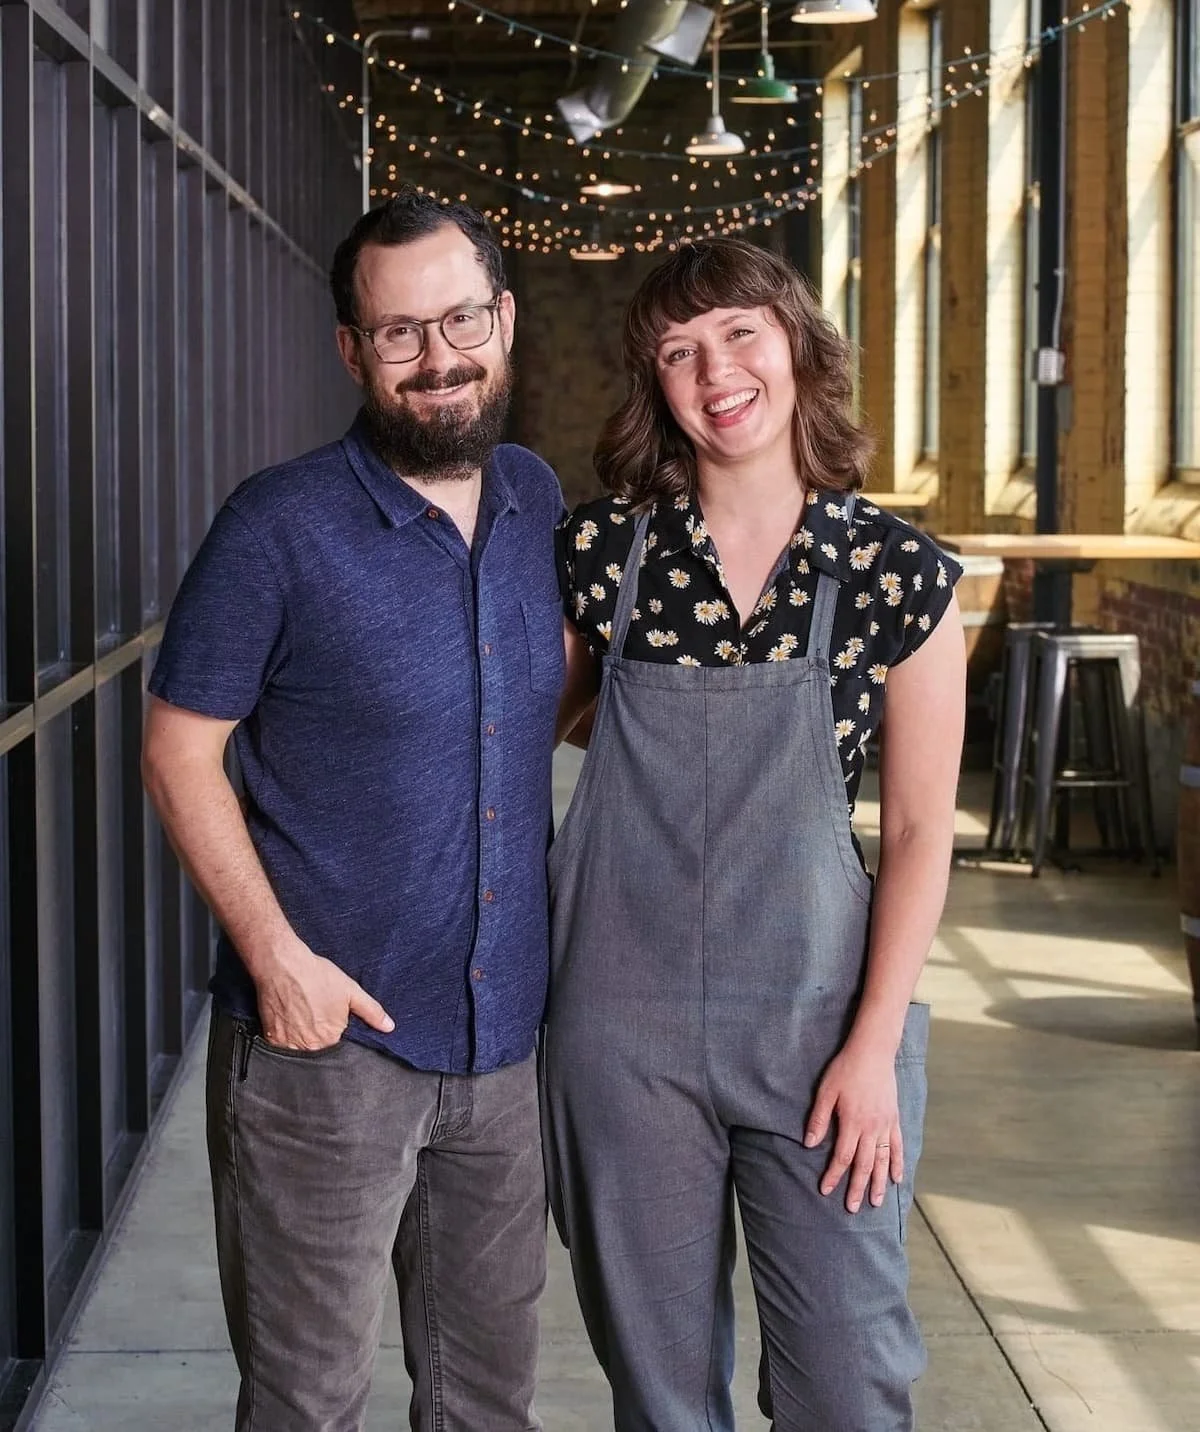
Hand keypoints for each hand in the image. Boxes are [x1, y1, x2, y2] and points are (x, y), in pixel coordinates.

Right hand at [253, 937, 393, 1050]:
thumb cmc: (317, 976)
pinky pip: (283, 1048)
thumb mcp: (351, 991)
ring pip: (301, 1053)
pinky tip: (292, 1022)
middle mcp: (309, 1047)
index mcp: (331, 1039)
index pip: (340, 1052)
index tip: (336, 1028)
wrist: (282, 965)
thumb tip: (389, 1027)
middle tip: (318, 1020)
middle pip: (320, 1054)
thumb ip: (372, 1012)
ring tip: (305, 1021)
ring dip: (305, 1043)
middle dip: (322, 1043)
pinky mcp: (272, 1038)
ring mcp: (288, 1045)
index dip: (340, 1041)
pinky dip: (288, 1041)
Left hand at [803, 1042, 902, 1212]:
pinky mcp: (895, 1119)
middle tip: (852, 1208)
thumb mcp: (826, 1091)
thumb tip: (809, 1143)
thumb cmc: (846, 1069)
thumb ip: (819, 1119)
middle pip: (864, 1165)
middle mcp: (872, 1128)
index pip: (842, 1157)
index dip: (833, 1175)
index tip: (826, 1190)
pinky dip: (898, 1164)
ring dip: (879, 1183)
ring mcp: (886, 1125)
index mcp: (853, 1122)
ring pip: (883, 1161)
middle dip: (857, 1188)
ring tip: (876, 1202)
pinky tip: (896, 1179)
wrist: (873, 1052)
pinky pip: (898, 1147)